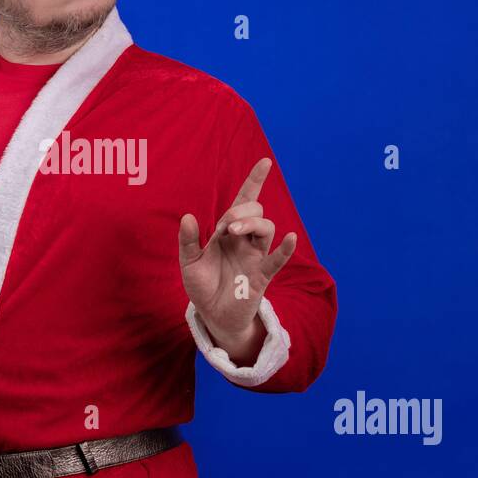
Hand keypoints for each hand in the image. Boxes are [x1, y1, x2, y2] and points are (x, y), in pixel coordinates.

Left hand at [178, 157, 295, 344]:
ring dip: (252, 224)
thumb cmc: (203, 285)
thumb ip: (188, 240)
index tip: (265, 162)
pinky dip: (286, 248)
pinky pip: (277, 258)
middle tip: (224, 227)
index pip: (244, 201)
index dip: (255, 181)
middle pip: (256, 212)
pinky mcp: (262, 275)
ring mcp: (255, 256)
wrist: (212, 314)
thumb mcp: (188, 262)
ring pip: (266, 228)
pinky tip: (290, 238)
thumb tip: (187, 217)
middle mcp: (245, 240)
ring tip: (234, 231)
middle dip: (240, 212)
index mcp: (228, 232)